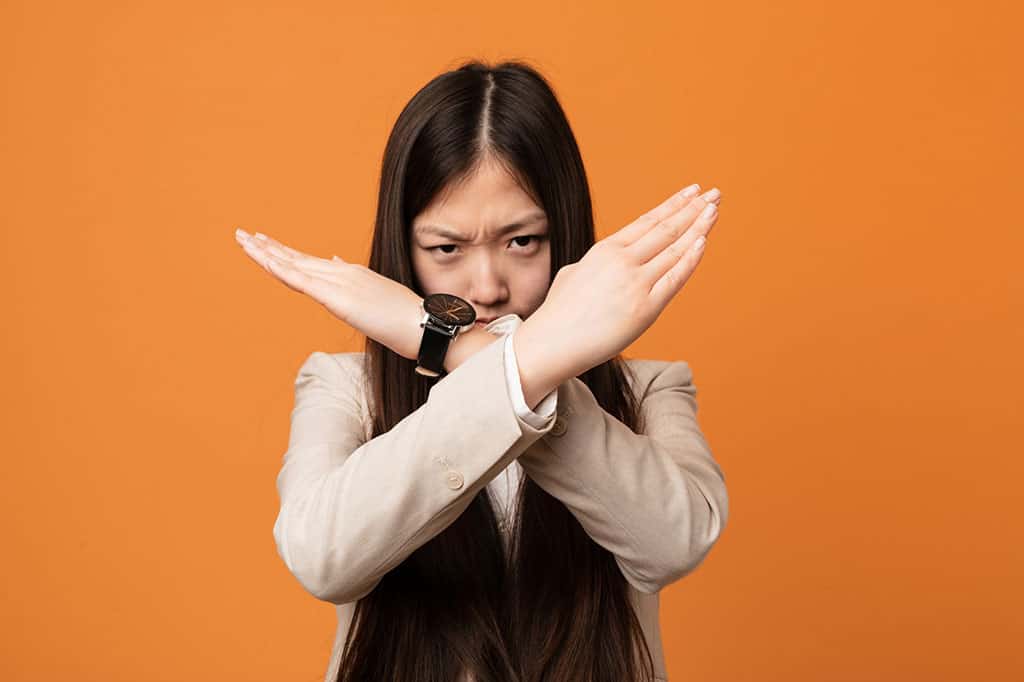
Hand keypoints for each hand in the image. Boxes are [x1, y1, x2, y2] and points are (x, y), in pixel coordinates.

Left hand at [234, 229, 423, 359]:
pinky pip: (304, 282)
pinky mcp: (339, 299)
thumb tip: (336, 264)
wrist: (426, 325)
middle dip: (268, 248)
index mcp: (351, 275)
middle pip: (297, 260)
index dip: (285, 253)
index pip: (310, 263)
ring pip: (295, 266)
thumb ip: (355, 283)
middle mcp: (343, 274)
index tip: (264, 243)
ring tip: (243, 241)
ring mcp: (340, 284)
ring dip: (266, 254)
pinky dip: (282, 269)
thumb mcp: (378, 298)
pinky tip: (265, 261)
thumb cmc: (409, 319)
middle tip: (242, 235)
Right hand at [519, 184, 720, 379]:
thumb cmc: (559, 313)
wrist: (552, 342)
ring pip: (675, 249)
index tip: (691, 192)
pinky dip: (690, 258)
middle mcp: (622, 261)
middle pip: (666, 229)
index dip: (672, 205)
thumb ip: (595, 265)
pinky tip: (703, 241)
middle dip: (693, 209)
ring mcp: (636, 283)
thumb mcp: (574, 274)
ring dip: (698, 227)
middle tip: (714, 193)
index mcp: (605, 250)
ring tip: (714, 209)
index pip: (647, 221)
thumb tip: (603, 262)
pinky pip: (675, 278)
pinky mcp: (646, 308)